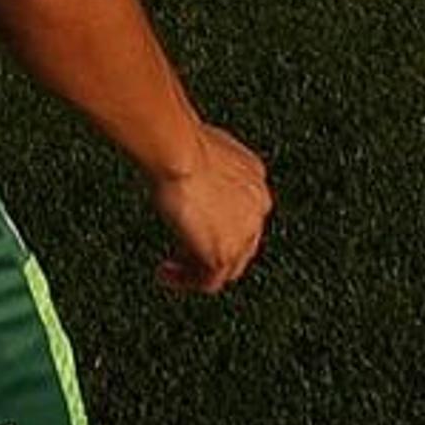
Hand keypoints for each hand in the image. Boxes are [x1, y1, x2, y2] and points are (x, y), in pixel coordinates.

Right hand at [148, 124, 270, 294]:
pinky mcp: (225, 254)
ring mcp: (245, 234)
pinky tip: (166, 273)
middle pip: (241, 244)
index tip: (196, 225)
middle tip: (186, 254)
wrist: (181, 154)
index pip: (244, 213)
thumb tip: (186, 159)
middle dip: (212, 250)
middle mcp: (258, 208)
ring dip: (198, 270)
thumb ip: (206, 164)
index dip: (221, 223)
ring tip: (172, 269)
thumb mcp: (202, 147)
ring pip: (227, 267)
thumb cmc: (182, 143)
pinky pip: (209, 281)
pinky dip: (187, 281)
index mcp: (256, 180)